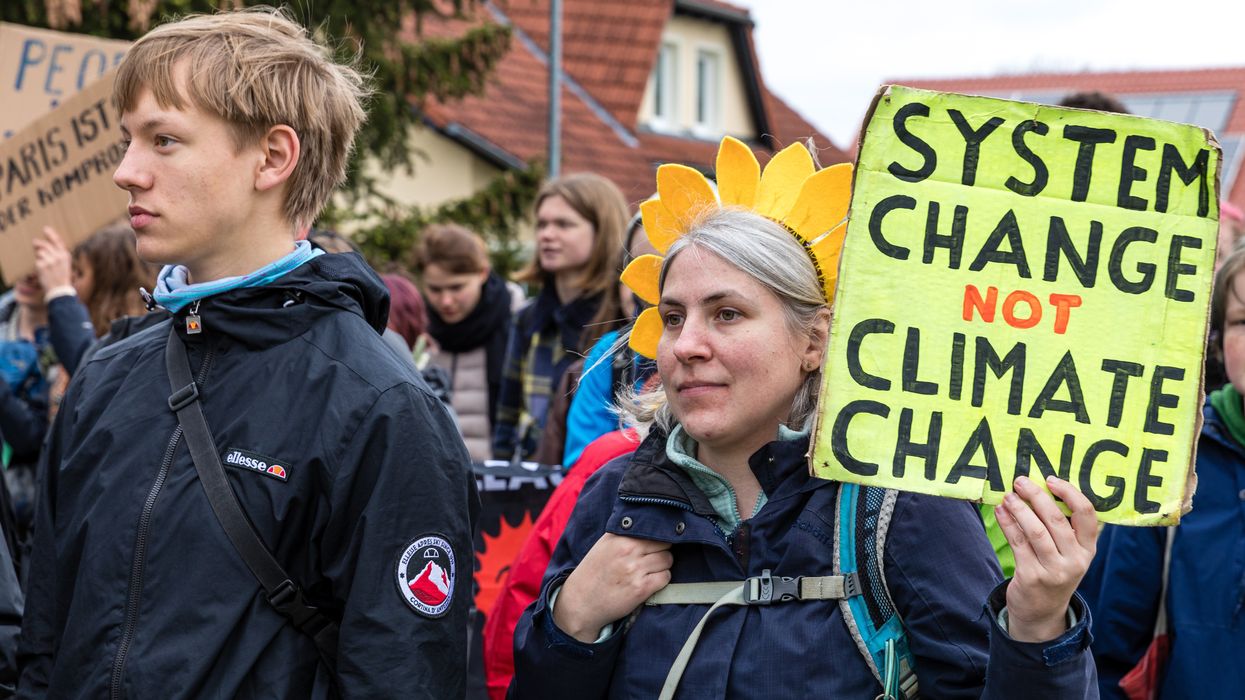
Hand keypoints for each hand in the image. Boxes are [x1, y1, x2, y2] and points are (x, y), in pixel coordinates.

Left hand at [32, 227, 72, 293]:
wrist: (59, 289)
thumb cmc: (62, 278)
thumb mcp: (64, 264)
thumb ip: (57, 254)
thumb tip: (42, 246)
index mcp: (65, 255)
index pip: (58, 241)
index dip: (51, 234)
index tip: (46, 228)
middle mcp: (58, 256)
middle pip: (45, 245)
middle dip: (38, 243)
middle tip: (35, 242)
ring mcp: (50, 260)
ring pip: (40, 252)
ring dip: (39, 256)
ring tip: (43, 264)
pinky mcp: (42, 265)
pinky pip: (37, 260)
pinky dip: (38, 264)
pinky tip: (42, 270)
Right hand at [553, 533, 672, 642]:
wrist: (580, 603)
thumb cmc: (593, 573)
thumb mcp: (604, 545)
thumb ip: (624, 534)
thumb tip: (649, 526)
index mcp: (619, 538)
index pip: (654, 530)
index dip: (657, 537)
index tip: (655, 544)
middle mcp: (627, 551)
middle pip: (664, 544)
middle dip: (661, 551)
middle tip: (651, 559)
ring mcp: (635, 570)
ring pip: (667, 560)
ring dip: (662, 566)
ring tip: (649, 571)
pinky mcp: (641, 588)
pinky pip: (665, 577)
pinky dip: (661, 580)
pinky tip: (649, 582)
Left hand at [995, 475, 1096, 641]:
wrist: (1042, 613)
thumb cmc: (1054, 572)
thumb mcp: (1069, 555)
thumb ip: (1064, 528)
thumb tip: (1040, 488)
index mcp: (1088, 550)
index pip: (1087, 515)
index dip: (1070, 493)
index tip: (1051, 479)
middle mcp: (1075, 560)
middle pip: (1056, 519)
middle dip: (1036, 496)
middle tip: (1020, 481)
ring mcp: (1053, 570)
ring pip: (1035, 530)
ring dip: (1019, 509)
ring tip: (1008, 496)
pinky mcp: (1031, 576)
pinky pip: (1017, 542)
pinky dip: (1007, 523)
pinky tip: (1000, 512)